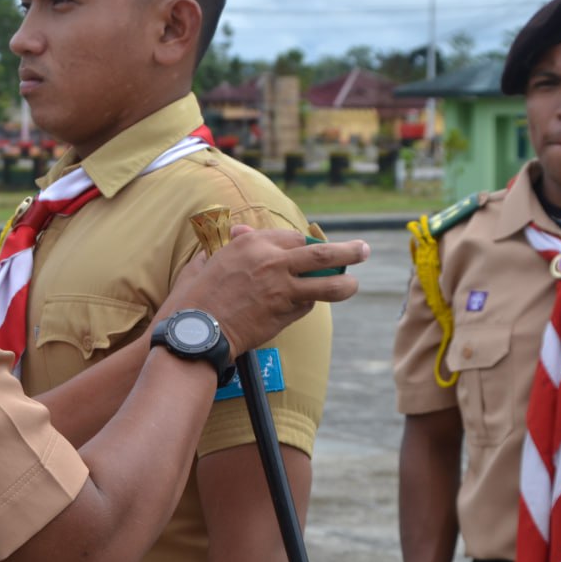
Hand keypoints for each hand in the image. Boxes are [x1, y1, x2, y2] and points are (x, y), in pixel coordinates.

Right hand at [166, 227, 366, 356]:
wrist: (197, 329)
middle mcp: (272, 261)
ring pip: (327, 283)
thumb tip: (240, 232)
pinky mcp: (285, 313)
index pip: (294, 237)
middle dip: (348, 252)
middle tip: (363, 250)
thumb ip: (233, 245)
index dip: (306, 244)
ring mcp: (282, 288)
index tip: (312, 249)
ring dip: (346, 284)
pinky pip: (308, 305)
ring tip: (353, 283)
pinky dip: (311, 303)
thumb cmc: (198, 295)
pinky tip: (310, 303)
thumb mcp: (212, 260)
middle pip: (322, 253)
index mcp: (253, 243)